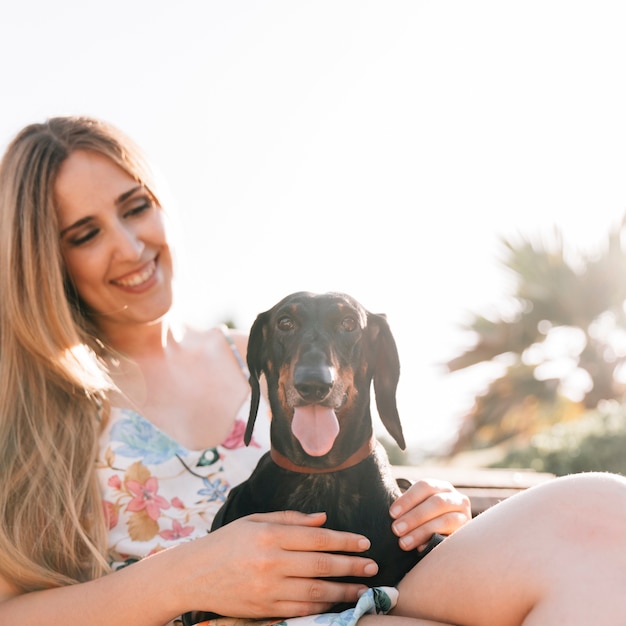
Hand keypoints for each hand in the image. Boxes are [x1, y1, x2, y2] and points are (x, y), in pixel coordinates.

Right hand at [178, 510, 377, 618]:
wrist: (194, 575)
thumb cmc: (227, 542)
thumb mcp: (255, 520)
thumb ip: (291, 519)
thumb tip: (324, 519)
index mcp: (270, 534)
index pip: (318, 538)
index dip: (345, 540)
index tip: (365, 542)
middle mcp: (271, 562)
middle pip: (322, 565)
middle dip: (351, 566)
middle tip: (373, 566)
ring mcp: (268, 589)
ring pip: (316, 592)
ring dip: (344, 591)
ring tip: (363, 588)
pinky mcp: (264, 610)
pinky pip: (301, 611)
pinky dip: (322, 608)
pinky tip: (337, 603)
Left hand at [389, 479, 470, 551]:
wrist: (449, 536)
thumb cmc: (425, 519)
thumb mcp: (420, 507)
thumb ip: (409, 507)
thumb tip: (392, 515)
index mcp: (442, 487)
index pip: (425, 486)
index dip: (407, 499)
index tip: (392, 513)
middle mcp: (457, 499)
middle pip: (436, 503)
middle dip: (414, 517)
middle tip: (396, 530)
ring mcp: (465, 517)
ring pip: (445, 520)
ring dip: (422, 532)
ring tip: (403, 543)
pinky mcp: (466, 537)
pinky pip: (452, 540)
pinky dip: (435, 543)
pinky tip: (420, 550)